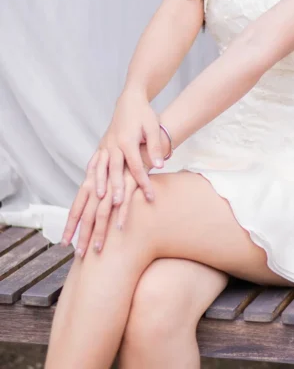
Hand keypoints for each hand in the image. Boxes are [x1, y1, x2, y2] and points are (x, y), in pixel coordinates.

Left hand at [61, 142, 156, 256]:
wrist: (140, 127)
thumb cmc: (127, 150)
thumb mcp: (110, 167)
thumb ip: (101, 182)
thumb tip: (97, 201)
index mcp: (93, 179)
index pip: (78, 205)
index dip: (71, 224)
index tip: (64, 243)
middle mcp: (100, 180)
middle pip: (87, 212)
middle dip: (83, 235)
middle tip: (80, 255)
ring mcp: (114, 179)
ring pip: (104, 209)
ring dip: (101, 230)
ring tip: (98, 248)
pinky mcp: (131, 176)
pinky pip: (126, 197)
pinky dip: (123, 212)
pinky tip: (120, 227)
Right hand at [95, 89, 167, 206]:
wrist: (130, 100)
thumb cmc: (144, 114)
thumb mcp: (153, 127)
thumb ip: (155, 147)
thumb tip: (159, 165)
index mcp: (127, 140)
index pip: (136, 166)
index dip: (143, 182)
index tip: (150, 196)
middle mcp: (113, 144)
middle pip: (115, 170)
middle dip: (117, 187)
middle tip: (119, 204)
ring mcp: (105, 145)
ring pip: (100, 168)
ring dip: (100, 183)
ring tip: (100, 199)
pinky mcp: (101, 146)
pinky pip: (94, 162)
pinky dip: (91, 174)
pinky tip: (89, 187)